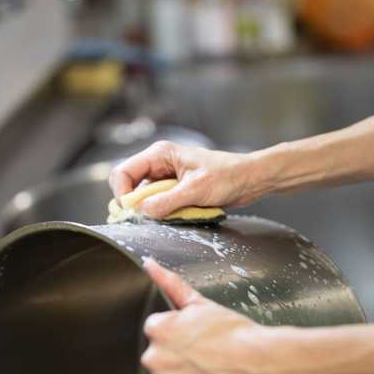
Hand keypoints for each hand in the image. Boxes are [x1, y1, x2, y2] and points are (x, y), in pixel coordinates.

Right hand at [109, 142, 264, 217]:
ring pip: (145, 198)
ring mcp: (167, 178)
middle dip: (136, 204)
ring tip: (171, 215)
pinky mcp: (176, 190)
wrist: (250, 179)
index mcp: (160, 155)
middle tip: (148, 218)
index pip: (123, 172)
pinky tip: (179, 215)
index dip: (122, 194)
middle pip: (131, 186)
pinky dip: (165, 213)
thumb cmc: (228, 176)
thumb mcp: (196, 190)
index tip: (132, 212)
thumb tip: (141, 212)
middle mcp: (160, 164)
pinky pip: (160, 204)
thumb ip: (167, 201)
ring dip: (153, 210)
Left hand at [140, 259, 274, 373]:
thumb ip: (170, 283)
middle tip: (205, 354)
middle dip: (177, 355)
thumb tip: (150, 264)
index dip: (180, 333)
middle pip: (160, 356)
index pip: (158, 331)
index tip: (198, 337)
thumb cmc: (234, 332)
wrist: (259, 361)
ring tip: (209, 369)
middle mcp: (154, 358)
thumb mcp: (201, 303)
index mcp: (157, 330)